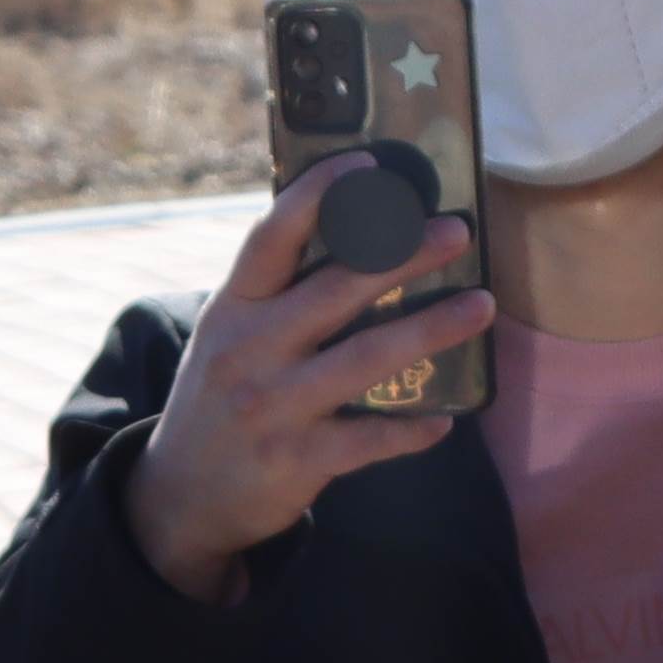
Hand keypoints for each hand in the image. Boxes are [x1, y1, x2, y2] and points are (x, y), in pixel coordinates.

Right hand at [125, 150, 490, 596]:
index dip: (319, 195)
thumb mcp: (226, 337)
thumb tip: (356, 238)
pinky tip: (446, 418)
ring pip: (366, 358)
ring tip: (482, 306)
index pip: (272, 237)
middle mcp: (250, 351)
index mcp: (233, 309)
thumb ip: (274, 295)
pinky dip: (412, 430)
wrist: (181, 498)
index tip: (367, 164)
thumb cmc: (220, 401)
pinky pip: (370, 438)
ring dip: (431, 329)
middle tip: (456, 232)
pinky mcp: (297, 459)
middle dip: (403, 254)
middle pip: (336, 289)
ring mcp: (274, 406)